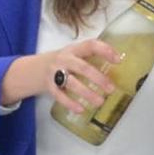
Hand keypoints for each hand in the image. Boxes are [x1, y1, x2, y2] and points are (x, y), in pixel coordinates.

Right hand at [3, 40, 118, 117]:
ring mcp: (55, 73)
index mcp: (74, 49)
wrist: (35, 69)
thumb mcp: (74, 54)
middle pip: (82, 67)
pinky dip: (70, 103)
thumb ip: (90, 58)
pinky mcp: (49, 86)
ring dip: (87, 93)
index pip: (91, 45)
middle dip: (98, 78)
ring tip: (100, 102)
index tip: (118, 60)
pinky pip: (60, 96)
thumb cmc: (63, 62)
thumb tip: (117, 64)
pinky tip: (81, 109)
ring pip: (72, 83)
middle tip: (111, 88)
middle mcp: (64, 59)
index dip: (105, 51)